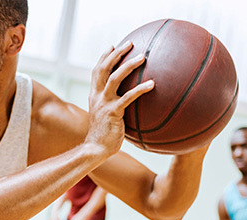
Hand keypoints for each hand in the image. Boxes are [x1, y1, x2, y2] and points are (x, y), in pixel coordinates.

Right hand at [86, 41, 153, 157]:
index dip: (104, 57)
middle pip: (104, 69)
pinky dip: (140, 89)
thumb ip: (113, 105)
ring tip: (143, 57)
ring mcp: (104, 103)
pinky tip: (152, 84)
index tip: (112, 46)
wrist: (95, 149)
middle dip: (116, 54)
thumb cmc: (104, 135)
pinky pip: (128, 97)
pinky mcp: (112, 113)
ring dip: (128, 66)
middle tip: (130, 43)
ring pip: (114, 78)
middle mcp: (96, 96)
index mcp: (94, 95)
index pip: (96, 71)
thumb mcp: (105, 116)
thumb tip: (128, 103)